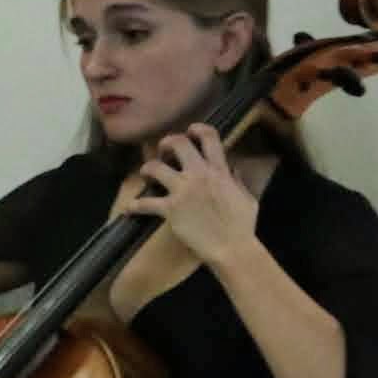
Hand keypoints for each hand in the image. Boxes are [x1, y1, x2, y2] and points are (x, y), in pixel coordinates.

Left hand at [119, 123, 260, 271]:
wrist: (232, 248)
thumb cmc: (242, 225)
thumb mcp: (247, 198)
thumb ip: (237, 181)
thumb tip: (233, 170)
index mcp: (219, 171)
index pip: (209, 137)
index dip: (197, 129)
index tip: (190, 131)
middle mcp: (198, 175)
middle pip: (177, 144)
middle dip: (167, 143)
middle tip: (163, 151)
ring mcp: (182, 191)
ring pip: (155, 167)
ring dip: (147, 169)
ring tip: (146, 175)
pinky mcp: (170, 209)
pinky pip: (145, 203)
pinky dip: (135, 206)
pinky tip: (130, 208)